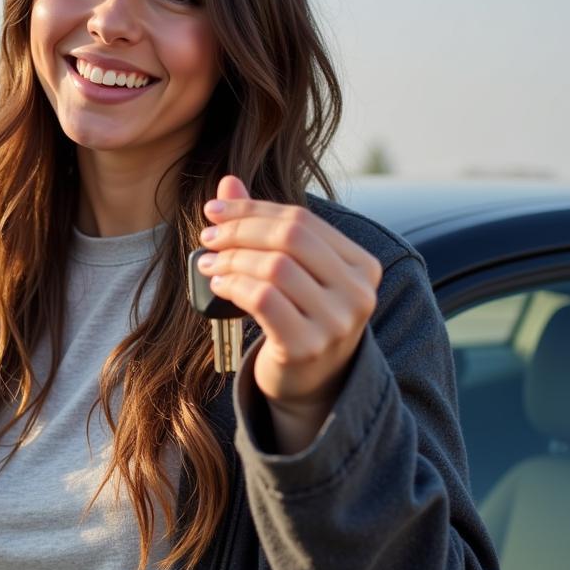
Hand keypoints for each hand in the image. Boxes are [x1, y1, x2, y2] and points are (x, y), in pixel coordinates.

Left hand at [197, 175, 382, 452]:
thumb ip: (263, 226)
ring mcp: (337, 323)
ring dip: (231, 259)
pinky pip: (262, 299)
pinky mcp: (307, 347)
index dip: (252, 210)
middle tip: (207, 237)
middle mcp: (358, 293)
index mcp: (362, 266)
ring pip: (274, 267)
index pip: (302, 220)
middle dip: (239, 231)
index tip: (214, 210)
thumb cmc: (296, 320)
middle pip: (290, 237)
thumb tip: (227, 182)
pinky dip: (232, 286)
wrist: (309, 387)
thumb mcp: (287, 271)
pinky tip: (217, 287)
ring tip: (208, 265)